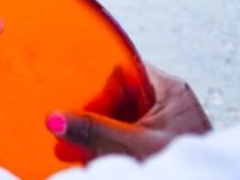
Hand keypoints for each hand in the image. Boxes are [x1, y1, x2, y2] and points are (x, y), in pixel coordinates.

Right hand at [49, 63, 210, 160]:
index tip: (82, 112)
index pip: (124, 73)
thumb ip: (93, 130)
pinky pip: (130, 139)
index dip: (100, 91)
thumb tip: (55, 118)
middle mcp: (170, 104)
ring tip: (75, 152)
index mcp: (170, 90)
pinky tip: (92, 159)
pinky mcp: (163, 145)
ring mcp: (167, 126)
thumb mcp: (132, 146)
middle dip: (93, 119)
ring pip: (122, 121)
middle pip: (120, 99)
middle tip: (69, 135)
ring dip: (98, 137)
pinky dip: (111, 148)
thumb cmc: (183, 166)